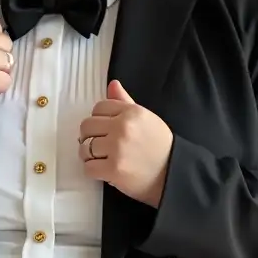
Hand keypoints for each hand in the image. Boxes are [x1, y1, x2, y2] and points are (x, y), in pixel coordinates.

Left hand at [78, 80, 172, 207]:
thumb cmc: (160, 147)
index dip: (98, 120)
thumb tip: (112, 85)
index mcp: (131, 112)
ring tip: (102, 159)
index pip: (98, 107)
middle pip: (87, 126)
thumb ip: (125, 101)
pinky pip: (88, 168)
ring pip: (84, 148)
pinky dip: (93, 171)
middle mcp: (123, 127)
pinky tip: (104, 171)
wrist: (173, 173)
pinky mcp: (114, 169)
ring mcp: (117, 149)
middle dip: (89, 137)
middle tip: (99, 145)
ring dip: (89, 155)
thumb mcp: (146, 118)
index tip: (104, 130)